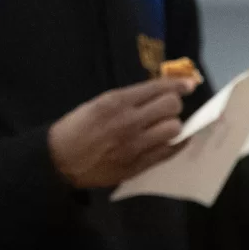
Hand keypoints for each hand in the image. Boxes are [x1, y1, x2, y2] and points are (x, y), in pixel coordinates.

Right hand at [48, 76, 196, 188]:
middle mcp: (129, 121)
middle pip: (172, 106)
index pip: (157, 88)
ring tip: (164, 127)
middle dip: (173, 105)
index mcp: (116, 102)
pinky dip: (176, 143)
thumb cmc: (77, 128)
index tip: (189, 84)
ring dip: (173, 125)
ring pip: (175, 129)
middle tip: (166, 109)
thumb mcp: (98, 104)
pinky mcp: (138, 165)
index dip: (178, 85)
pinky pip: (169, 151)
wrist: (60, 160)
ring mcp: (135, 145)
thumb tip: (160, 92)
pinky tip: (173, 140)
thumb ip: (128, 99)